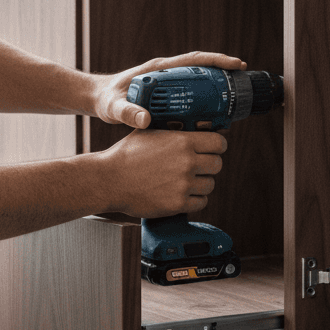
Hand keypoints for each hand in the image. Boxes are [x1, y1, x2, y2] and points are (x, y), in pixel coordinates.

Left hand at [92, 51, 246, 128]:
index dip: (217, 61)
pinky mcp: (168, 95)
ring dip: (215, 94)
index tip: (235, 65)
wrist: (99, 100)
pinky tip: (211, 120)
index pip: (194, 60)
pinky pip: (192, 96)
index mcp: (159, 69)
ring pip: (199, 84)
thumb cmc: (106, 100)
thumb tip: (145, 119)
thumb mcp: (113, 108)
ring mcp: (169, 83)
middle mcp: (167, 73)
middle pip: (202, 71)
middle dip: (223, 78)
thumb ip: (126, 112)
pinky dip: (204, 105)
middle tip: (239, 92)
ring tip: (229, 111)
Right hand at [96, 128, 227, 217]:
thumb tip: (193, 125)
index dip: (217, 146)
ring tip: (186, 181)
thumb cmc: (127, 155)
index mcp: (183, 141)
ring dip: (201, 183)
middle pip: (217, 164)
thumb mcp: (150, 131)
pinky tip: (182, 194)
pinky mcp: (178, 204)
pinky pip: (201, 202)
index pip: (219, 143)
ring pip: (210, 184)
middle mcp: (187, 162)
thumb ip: (174, 129)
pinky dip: (194, 200)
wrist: (109, 180)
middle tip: (198, 167)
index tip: (211, 150)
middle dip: (209, 165)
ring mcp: (183, 184)